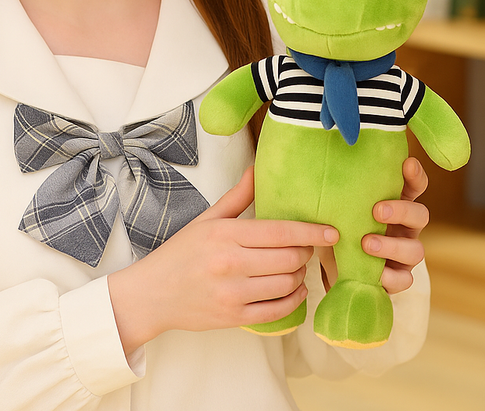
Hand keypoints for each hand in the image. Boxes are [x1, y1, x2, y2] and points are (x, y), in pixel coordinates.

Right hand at [108, 167, 338, 354]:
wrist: (152, 294)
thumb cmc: (181, 253)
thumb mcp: (208, 219)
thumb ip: (238, 196)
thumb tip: (257, 167)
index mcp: (226, 234)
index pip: (281, 231)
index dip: (312, 232)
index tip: (332, 232)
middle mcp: (231, 264)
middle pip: (289, 258)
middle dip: (306, 252)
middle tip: (307, 247)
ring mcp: (233, 293)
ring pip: (287, 284)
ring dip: (301, 275)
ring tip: (298, 267)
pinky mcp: (234, 317)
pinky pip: (277, 311)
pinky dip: (294, 300)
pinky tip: (295, 290)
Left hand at [318, 157, 429, 294]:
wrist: (334, 268)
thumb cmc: (340, 228)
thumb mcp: (339, 209)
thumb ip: (341, 194)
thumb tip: (324, 172)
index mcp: (395, 204)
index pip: (414, 187)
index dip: (415, 175)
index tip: (408, 164)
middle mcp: (405, 227)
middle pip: (420, 215)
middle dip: (402, 211)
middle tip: (377, 210)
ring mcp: (404, 253)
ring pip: (416, 250)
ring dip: (392, 246)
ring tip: (366, 243)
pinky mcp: (399, 278)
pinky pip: (404, 280)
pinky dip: (390, 276)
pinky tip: (375, 273)